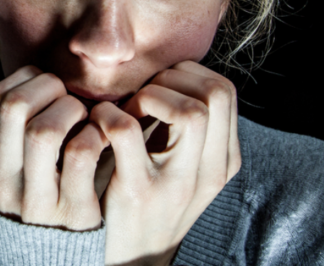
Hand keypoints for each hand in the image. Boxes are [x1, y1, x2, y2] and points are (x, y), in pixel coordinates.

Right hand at [0, 65, 111, 230]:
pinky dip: (95, 135)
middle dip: (49, 88)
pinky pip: (82, 154)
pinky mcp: (73, 211)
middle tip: (69, 97)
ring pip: (45, 130)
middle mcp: (7, 180)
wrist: (56, 258)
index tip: (49, 85)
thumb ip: (19, 132)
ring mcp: (38, 198)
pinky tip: (101, 137)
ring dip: (72, 110)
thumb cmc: (44, 198)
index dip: (27, 80)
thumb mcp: (17, 169)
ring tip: (85, 117)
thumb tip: (39, 78)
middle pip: (16, 107)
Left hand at [92, 61, 240, 264]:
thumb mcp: (183, 170)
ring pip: (190, 111)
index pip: (224, 91)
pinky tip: (98, 124)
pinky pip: (127, 130)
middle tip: (143, 96)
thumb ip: (185, 131)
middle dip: (173, 79)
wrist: (133, 259)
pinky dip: (108, 115)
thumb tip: (165, 77)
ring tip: (127, 110)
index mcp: (222, 162)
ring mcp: (177, 183)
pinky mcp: (138, 192)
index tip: (159, 88)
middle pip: (216, 94)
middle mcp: (209, 172)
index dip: (188, 75)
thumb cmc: (150, 202)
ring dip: (149, 95)